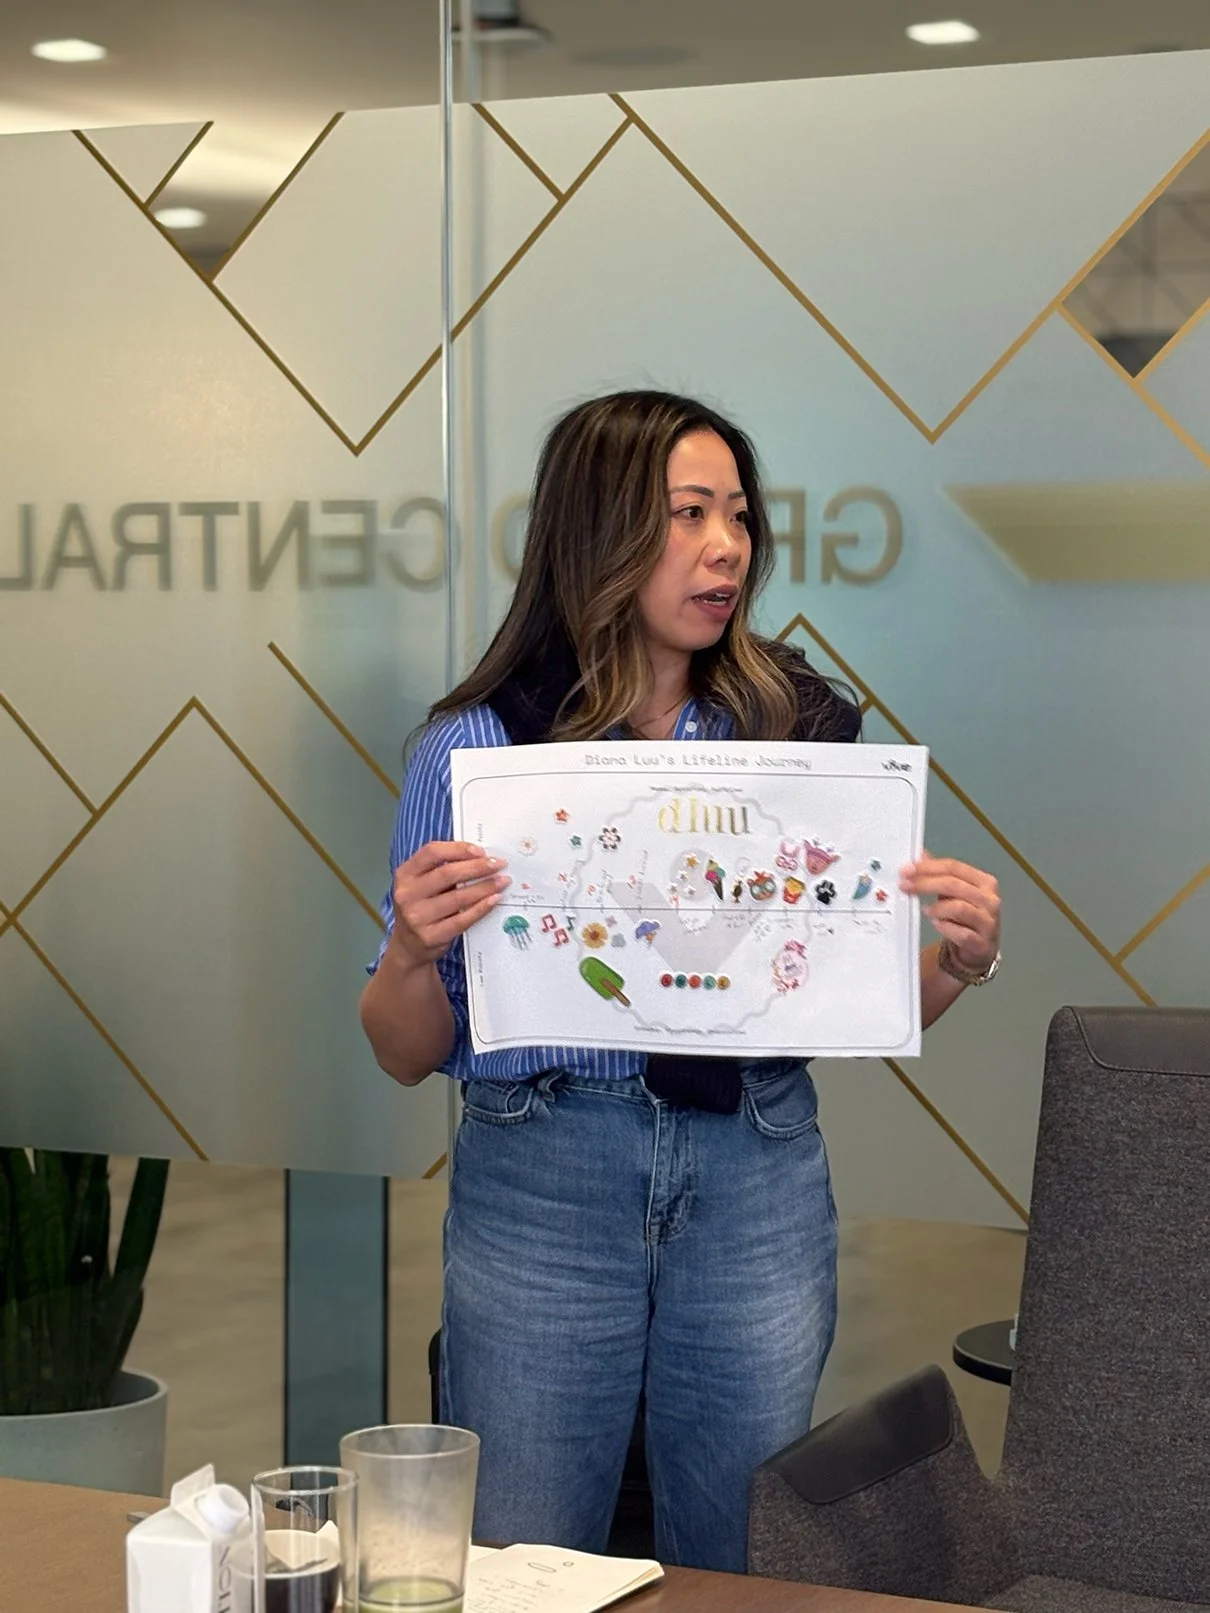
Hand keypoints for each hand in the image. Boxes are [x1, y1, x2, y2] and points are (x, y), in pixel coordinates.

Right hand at [389, 841, 509, 968]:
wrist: (409, 946)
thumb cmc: (421, 908)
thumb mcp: (421, 884)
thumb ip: (442, 869)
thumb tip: (480, 857)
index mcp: (405, 874)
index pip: (432, 852)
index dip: (458, 849)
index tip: (481, 851)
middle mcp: (407, 894)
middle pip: (447, 873)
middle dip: (478, 867)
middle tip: (498, 865)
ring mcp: (417, 917)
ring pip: (458, 897)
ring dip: (485, 887)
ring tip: (502, 881)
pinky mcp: (430, 936)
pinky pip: (462, 920)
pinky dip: (481, 908)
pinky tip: (494, 900)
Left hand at [899, 852, 999, 972]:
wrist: (980, 949)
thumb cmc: (965, 917)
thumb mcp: (954, 893)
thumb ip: (938, 874)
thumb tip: (920, 855)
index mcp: (984, 882)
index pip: (953, 867)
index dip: (928, 867)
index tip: (906, 870)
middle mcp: (990, 900)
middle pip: (954, 885)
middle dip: (925, 884)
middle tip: (905, 886)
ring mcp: (989, 922)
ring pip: (959, 908)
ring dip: (937, 908)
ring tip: (925, 910)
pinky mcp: (983, 943)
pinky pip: (963, 933)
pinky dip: (946, 928)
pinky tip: (937, 924)